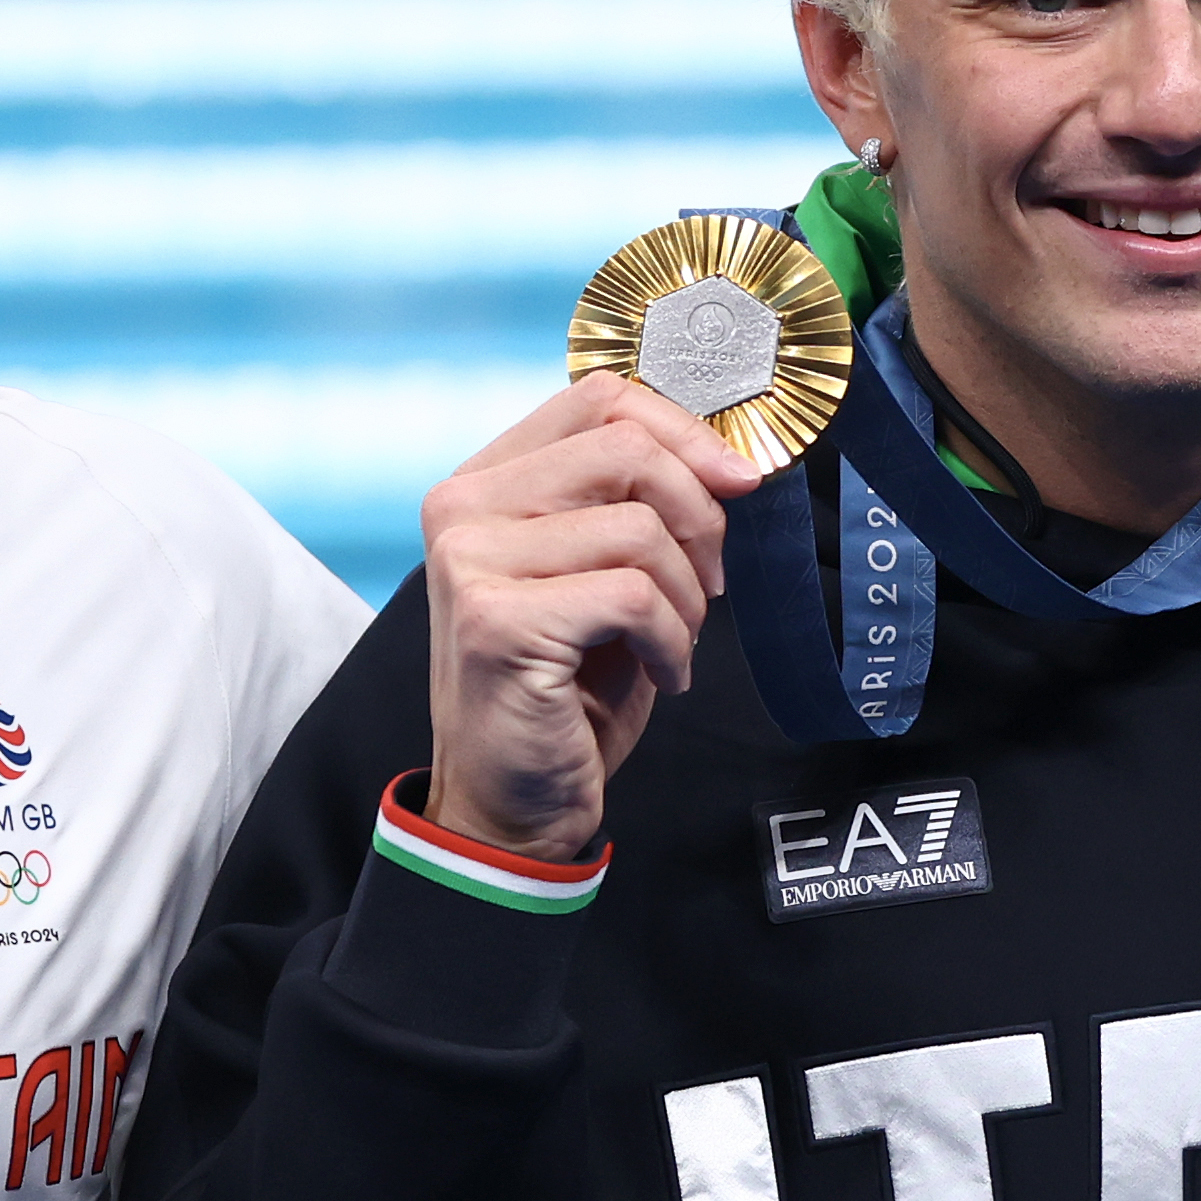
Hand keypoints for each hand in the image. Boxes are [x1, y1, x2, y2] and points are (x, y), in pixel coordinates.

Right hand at [418, 378, 765, 861]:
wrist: (513, 800)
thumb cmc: (566, 690)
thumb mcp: (602, 574)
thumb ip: (633, 504)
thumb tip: (727, 463)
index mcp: (486, 482)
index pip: (598, 399)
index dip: (685, 432)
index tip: (737, 482)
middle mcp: (463, 507)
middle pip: (626, 447)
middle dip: (698, 517)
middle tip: (708, 586)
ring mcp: (470, 560)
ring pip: (639, 527)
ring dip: (685, 596)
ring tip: (671, 643)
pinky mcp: (496, 619)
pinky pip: (633, 595)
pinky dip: (671, 640)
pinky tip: (660, 673)